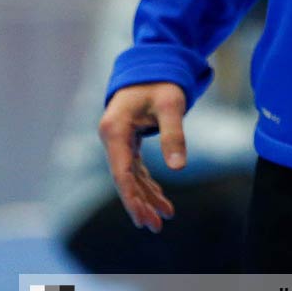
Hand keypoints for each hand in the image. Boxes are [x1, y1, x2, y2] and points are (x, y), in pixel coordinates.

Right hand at [98, 82, 185, 232]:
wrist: (153, 63)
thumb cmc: (161, 81)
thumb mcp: (171, 105)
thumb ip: (174, 134)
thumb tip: (179, 167)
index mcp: (115, 130)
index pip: (121, 172)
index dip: (132, 197)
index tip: (143, 217)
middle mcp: (112, 138)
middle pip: (124, 179)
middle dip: (139, 204)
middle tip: (156, 227)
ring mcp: (118, 140)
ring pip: (131, 177)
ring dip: (146, 197)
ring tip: (163, 218)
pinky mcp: (128, 141)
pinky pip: (136, 169)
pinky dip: (148, 184)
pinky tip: (161, 199)